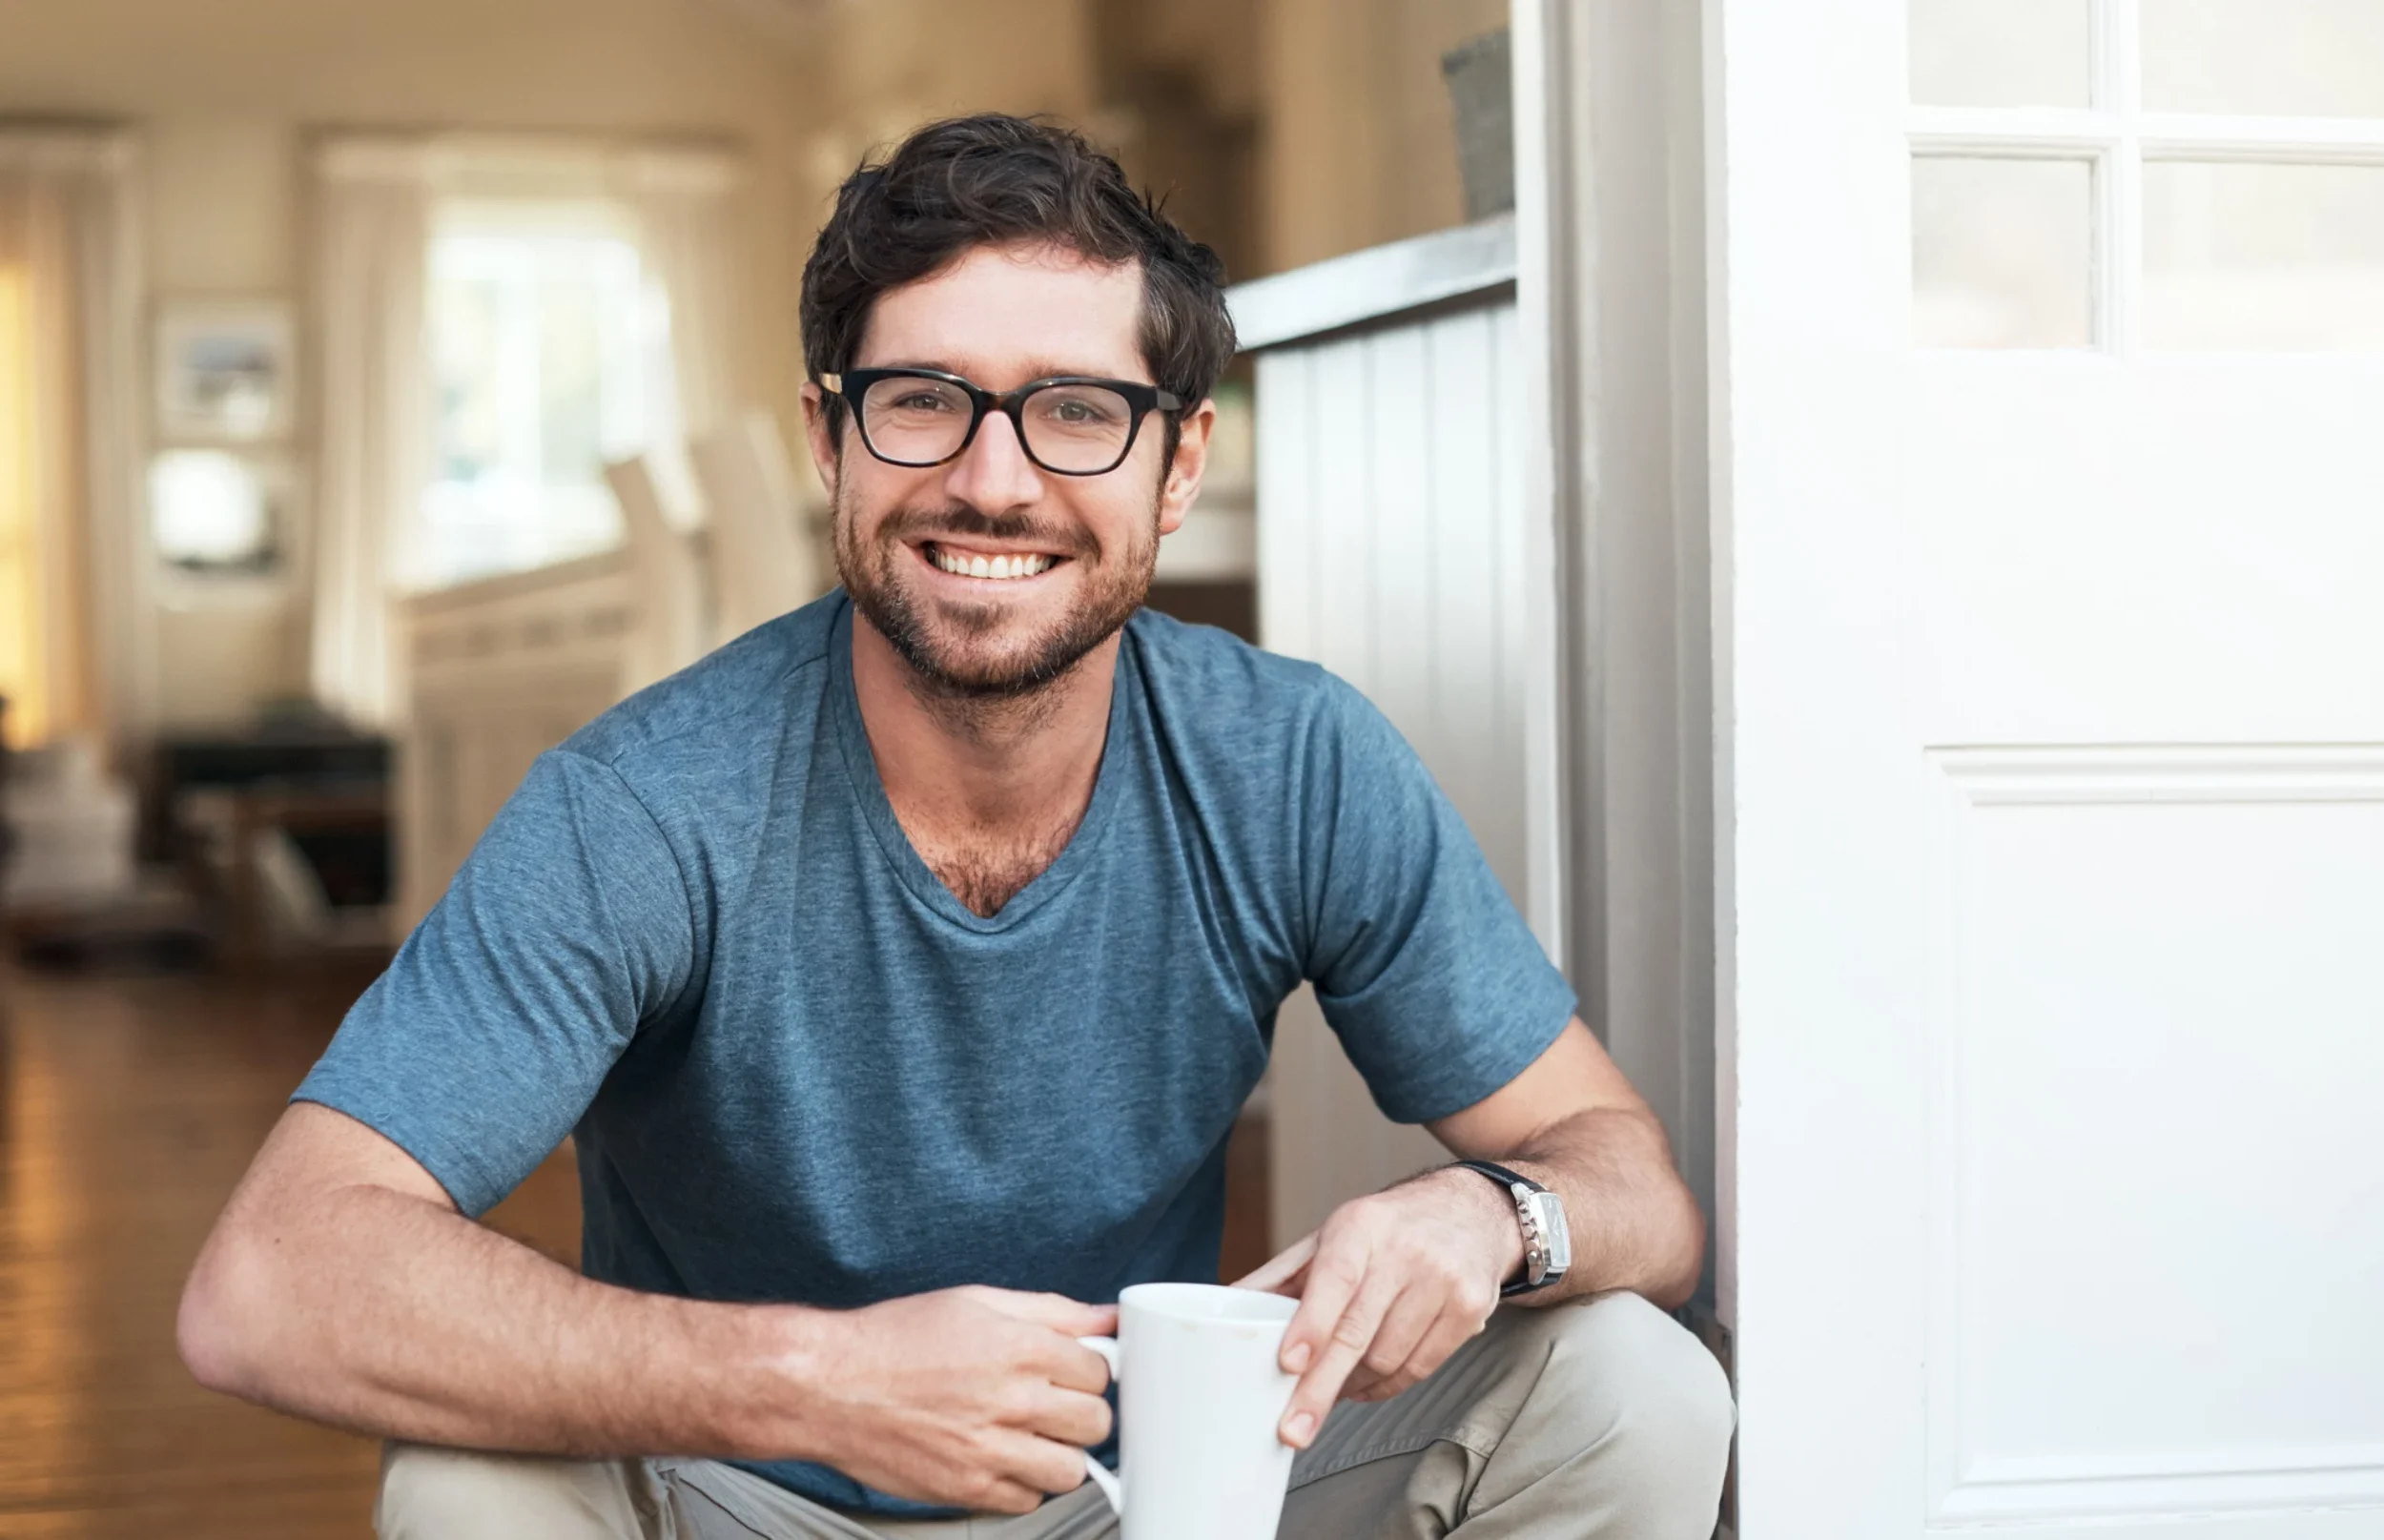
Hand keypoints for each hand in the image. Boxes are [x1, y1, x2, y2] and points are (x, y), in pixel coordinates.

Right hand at [799, 1286, 1116, 1514]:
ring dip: (1059, 1454)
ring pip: (1071, 1470)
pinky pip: (1028, 1501)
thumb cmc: (894, 1341)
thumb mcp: (977, 1301)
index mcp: (1021, 1348)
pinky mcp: (969, 1488)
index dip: (1089, 1370)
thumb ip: (1052, 1311)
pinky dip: (1023, 1484)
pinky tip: (1003, 1457)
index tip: (1074, 1372)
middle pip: (1096, 1422)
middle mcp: (1012, 1400)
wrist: (830, 1386)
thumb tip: (1105, 1316)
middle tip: (1056, 1404)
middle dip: (1082, 1412)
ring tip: (1032, 1436)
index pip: (1101, 1370)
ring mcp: (992, 1449)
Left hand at [1234, 1169, 1520, 1447]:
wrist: (1470, 1213)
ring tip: (1332, 1388)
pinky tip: (1365, 1382)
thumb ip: (1282, 1275)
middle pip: (1358, 1333)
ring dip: (1351, 1386)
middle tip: (1294, 1429)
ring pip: (1388, 1358)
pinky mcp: (1469, 1309)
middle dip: (1321, 1387)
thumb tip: (1223, 1305)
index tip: (1288, 1363)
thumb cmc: (1386, 1230)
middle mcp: (1406, 1252)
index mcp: (1361, 1227)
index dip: (1311, 1326)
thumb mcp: (1332, 1236)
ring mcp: (1443, 1281)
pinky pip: (1419, 1368)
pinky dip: (1385, 1386)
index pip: (1334, 1280)